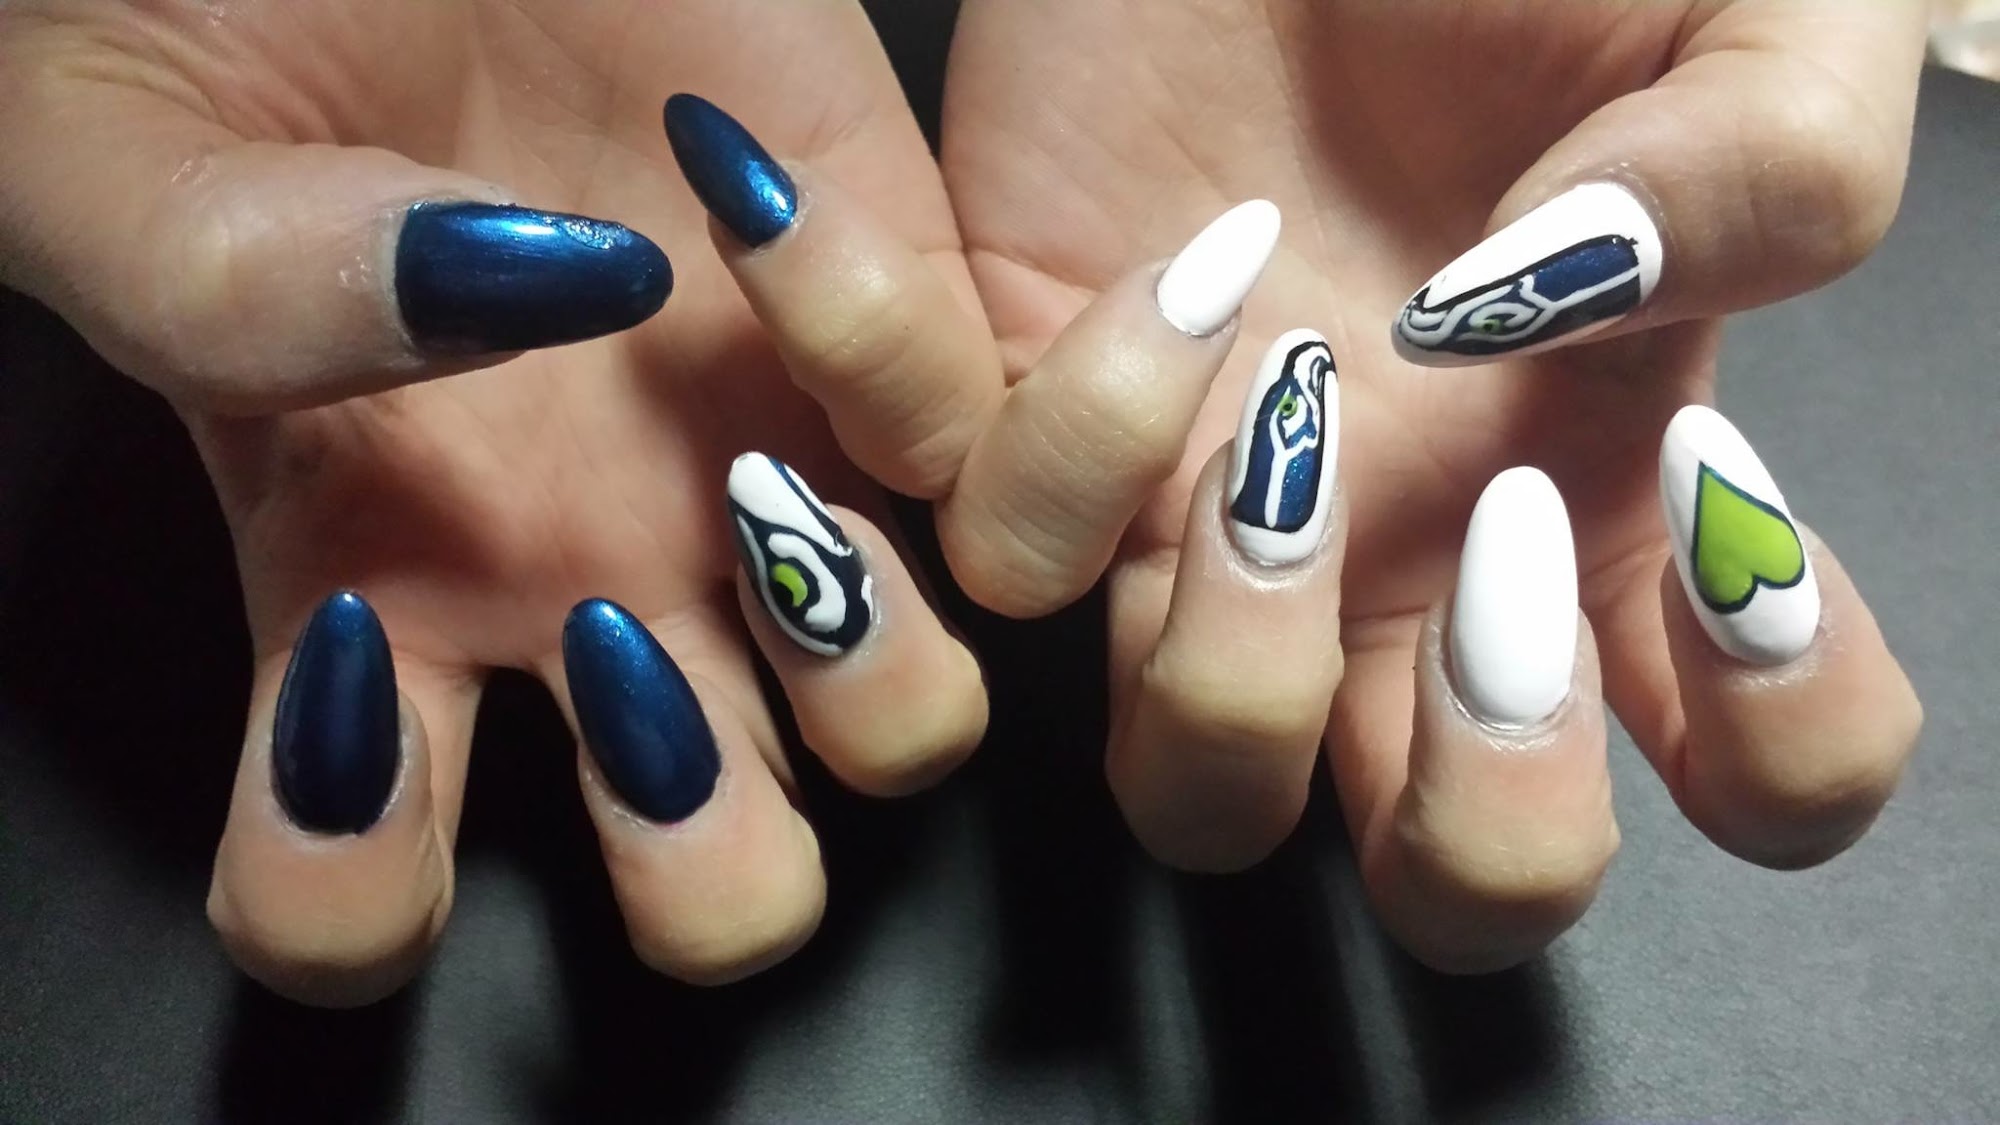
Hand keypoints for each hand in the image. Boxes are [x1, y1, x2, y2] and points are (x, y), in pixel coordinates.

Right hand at [0, 0, 989, 1004]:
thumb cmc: (226, 20)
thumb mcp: (117, 155)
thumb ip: (224, 291)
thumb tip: (477, 315)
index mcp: (371, 588)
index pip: (357, 897)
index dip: (359, 879)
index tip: (356, 656)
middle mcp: (584, 583)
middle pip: (713, 885)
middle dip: (705, 843)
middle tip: (632, 631)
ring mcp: (750, 480)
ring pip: (904, 729)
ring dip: (865, 666)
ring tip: (760, 479)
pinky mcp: (886, 348)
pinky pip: (1001, 473)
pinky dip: (909, 371)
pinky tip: (770, 217)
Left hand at [933, 0, 1926, 970]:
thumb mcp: (1750, 12)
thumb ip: (1777, 173)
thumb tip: (1583, 310)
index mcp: (1612, 500)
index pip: (1759, 777)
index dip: (1783, 733)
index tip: (1725, 524)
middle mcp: (1414, 563)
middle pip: (1458, 885)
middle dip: (1484, 808)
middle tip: (1487, 556)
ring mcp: (1218, 523)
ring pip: (1195, 794)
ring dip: (1241, 659)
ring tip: (1303, 401)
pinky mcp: (1040, 428)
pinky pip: (1014, 558)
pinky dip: (1084, 434)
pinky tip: (1190, 261)